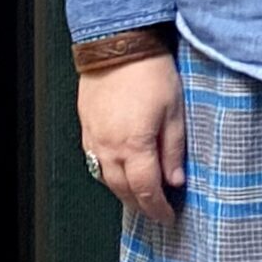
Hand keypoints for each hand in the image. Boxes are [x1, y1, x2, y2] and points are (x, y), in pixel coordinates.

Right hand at [79, 54, 185, 222]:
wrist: (117, 45)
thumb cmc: (150, 74)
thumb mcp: (174, 111)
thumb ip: (173, 149)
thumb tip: (175, 181)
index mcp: (134, 147)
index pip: (146, 190)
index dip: (158, 208)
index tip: (168, 217)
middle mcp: (109, 149)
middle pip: (123, 190)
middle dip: (140, 205)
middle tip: (155, 211)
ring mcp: (94, 139)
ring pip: (106, 179)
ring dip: (123, 192)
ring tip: (139, 197)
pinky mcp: (86, 128)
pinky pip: (95, 161)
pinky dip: (109, 174)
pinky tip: (119, 172)